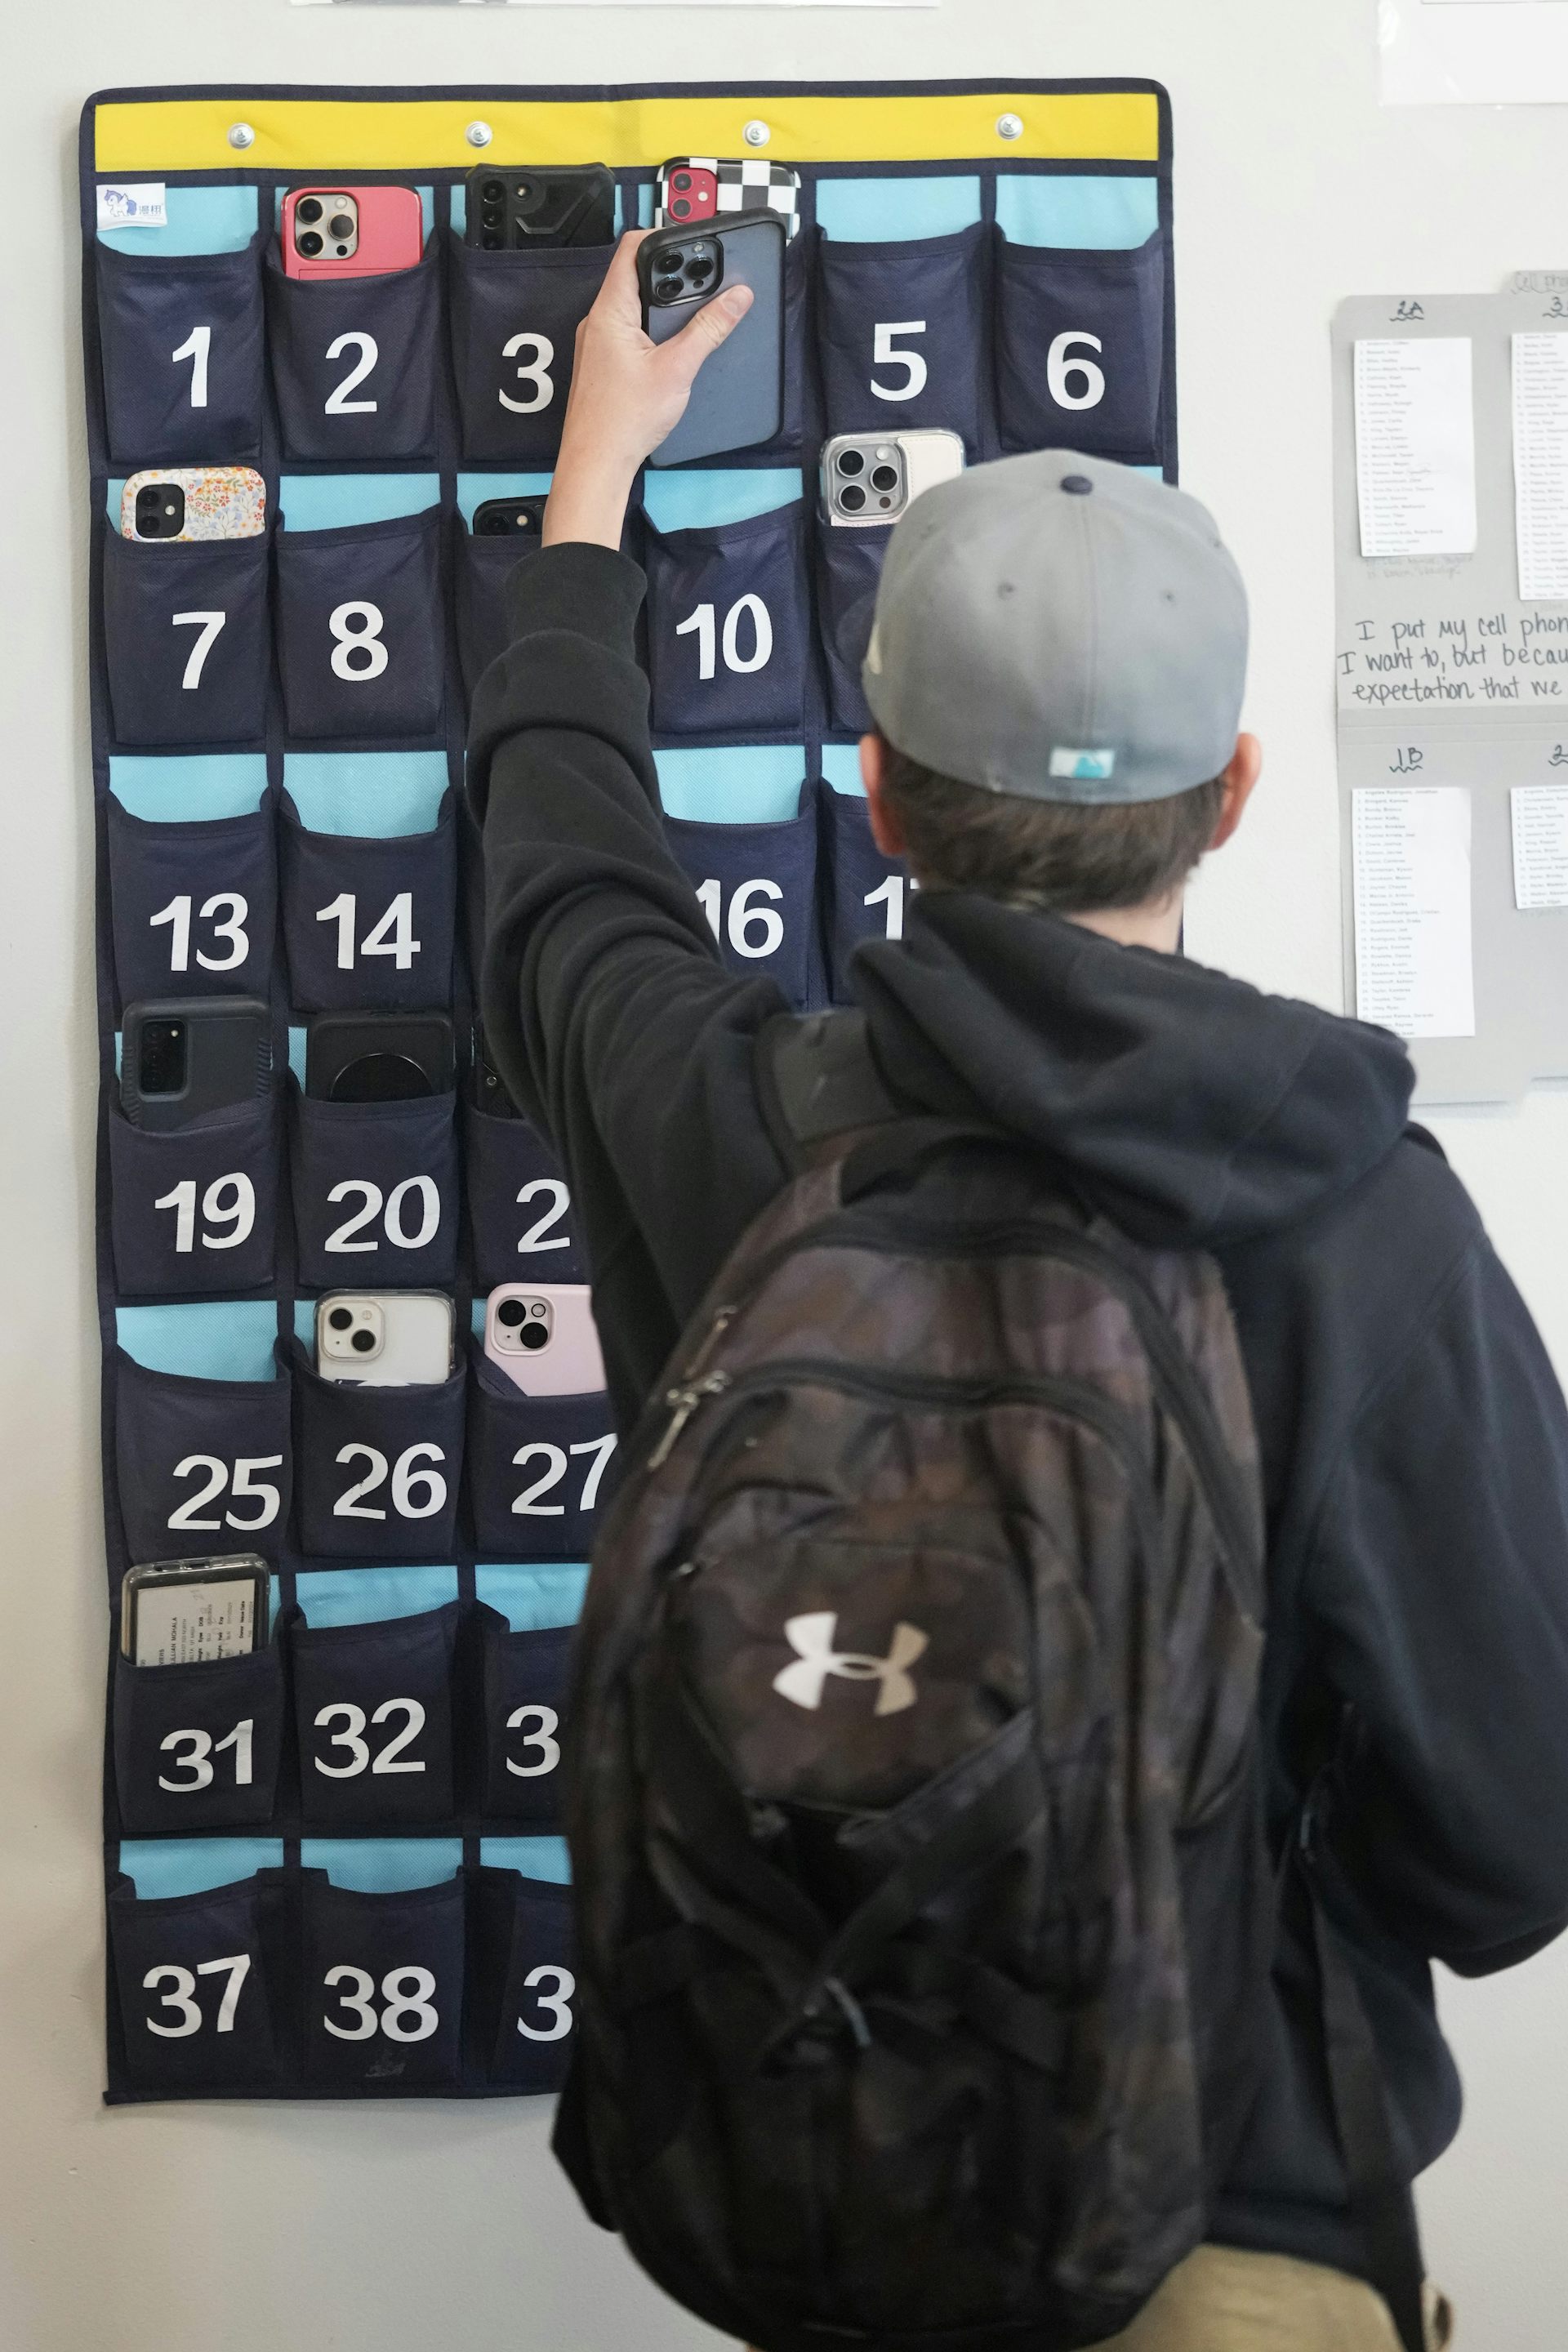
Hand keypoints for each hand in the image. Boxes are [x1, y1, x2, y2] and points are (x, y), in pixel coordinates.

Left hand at [543, 231, 753, 551]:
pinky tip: (671, 351)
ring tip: (691, 320)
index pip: (632, 249)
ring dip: (664, 308)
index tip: (693, 245)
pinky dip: (653, 331)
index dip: (663, 238)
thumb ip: (709, 329)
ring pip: (634, 306)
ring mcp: (598, 342)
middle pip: (636, 275)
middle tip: (702, 286)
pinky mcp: (603, 363)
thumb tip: (737, 298)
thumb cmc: (623, 421)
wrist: (596, 464)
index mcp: (611, 311)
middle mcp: (598, 320)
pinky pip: (629, 331)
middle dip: (672, 277)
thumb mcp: (678, 369)